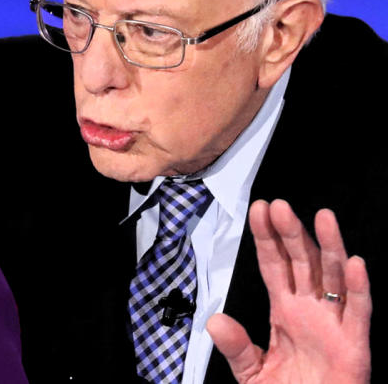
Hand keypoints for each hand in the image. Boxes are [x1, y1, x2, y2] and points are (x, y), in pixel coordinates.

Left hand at [207, 199, 370, 383]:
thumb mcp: (252, 371)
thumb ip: (236, 347)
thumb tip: (214, 321)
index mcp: (285, 311)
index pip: (274, 265)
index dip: (267, 238)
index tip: (259, 210)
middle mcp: (310, 310)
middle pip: (301, 263)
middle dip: (290, 234)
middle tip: (279, 205)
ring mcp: (333, 324)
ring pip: (333, 278)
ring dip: (328, 248)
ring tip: (322, 217)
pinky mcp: (354, 345)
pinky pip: (358, 312)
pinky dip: (358, 289)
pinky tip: (355, 265)